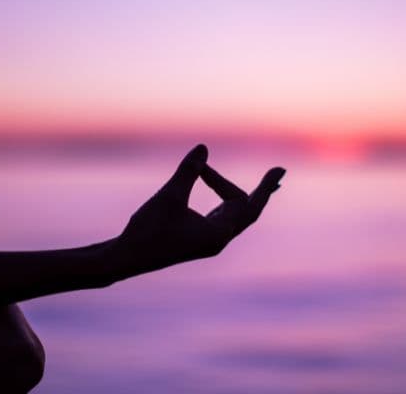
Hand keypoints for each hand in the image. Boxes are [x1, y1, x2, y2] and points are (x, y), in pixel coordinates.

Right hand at [110, 144, 284, 276]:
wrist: (126, 258)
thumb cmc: (147, 229)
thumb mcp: (169, 196)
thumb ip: (188, 171)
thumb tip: (203, 147)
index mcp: (217, 234)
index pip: (243, 202)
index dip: (247, 183)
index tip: (258, 169)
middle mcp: (218, 239)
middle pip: (249, 212)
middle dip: (263, 191)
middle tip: (279, 172)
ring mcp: (208, 241)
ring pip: (236, 216)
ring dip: (244, 196)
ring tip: (268, 184)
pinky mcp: (198, 240)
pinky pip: (223, 218)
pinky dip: (229, 203)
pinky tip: (226, 195)